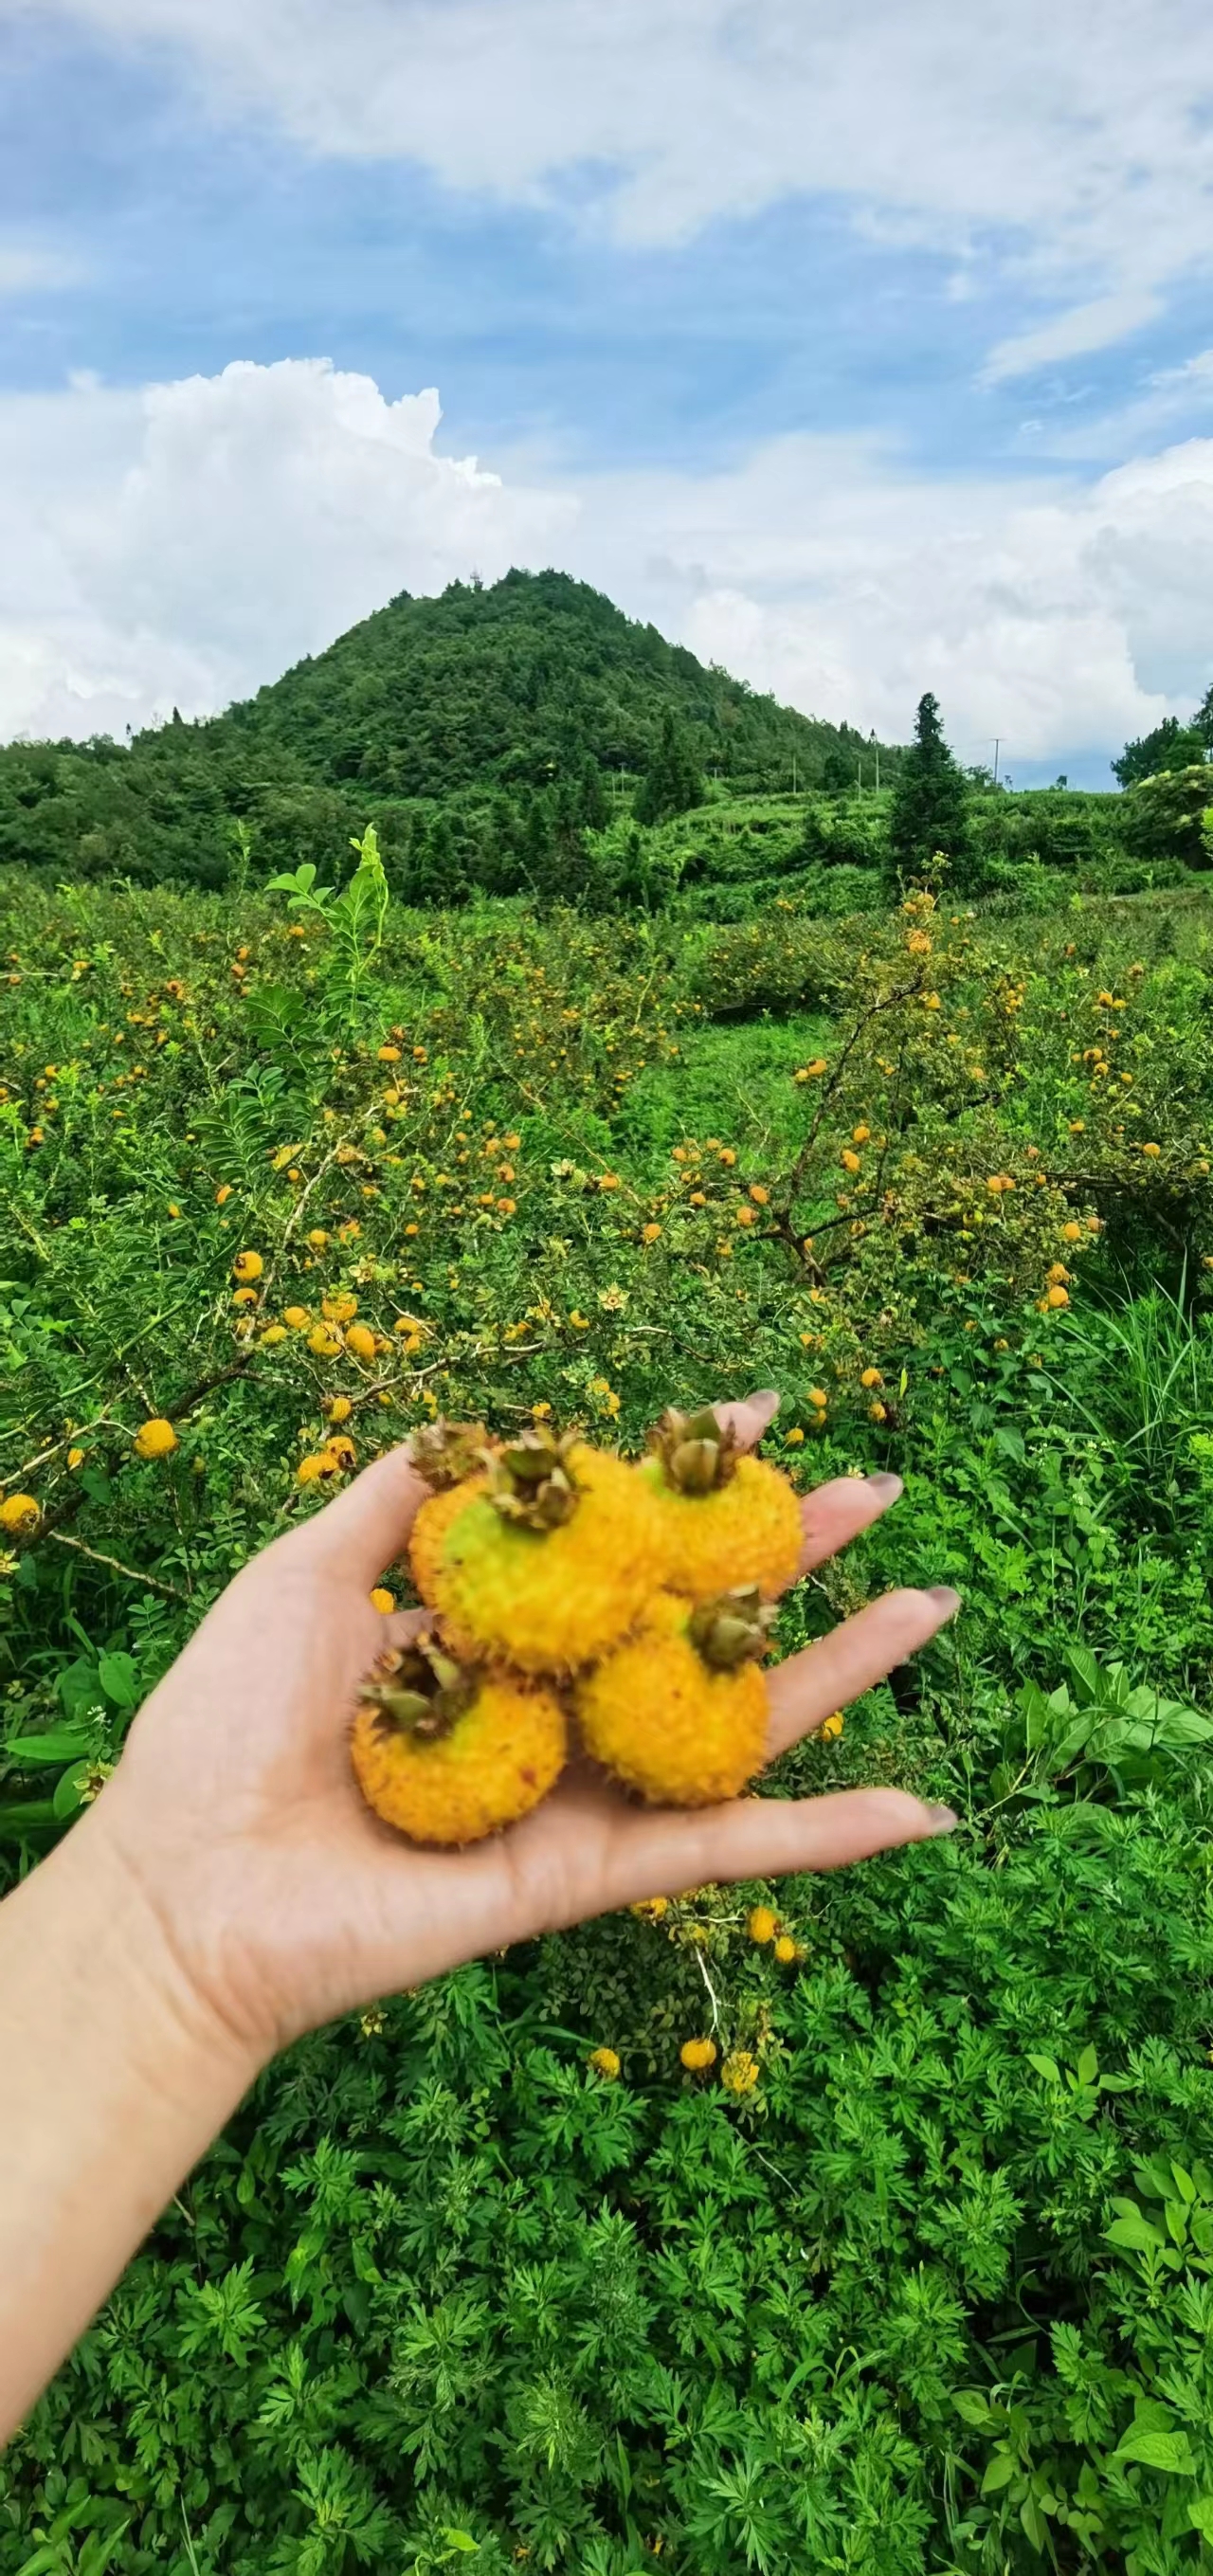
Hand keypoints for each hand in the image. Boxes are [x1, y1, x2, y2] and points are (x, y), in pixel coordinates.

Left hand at [91, 1390, 957, 2064]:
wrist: (187, 1886)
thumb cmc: (223, 1726)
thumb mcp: (305, 1572)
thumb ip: (399, 1500)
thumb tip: (477, 1424)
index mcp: (492, 1635)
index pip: (615, 1540)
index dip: (687, 1476)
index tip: (763, 1411)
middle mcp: (552, 1709)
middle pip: (699, 1621)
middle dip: (791, 1556)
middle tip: (879, 1491)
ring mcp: (579, 1793)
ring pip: (739, 1725)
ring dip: (844, 1673)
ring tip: (929, 1606)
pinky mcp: (587, 1875)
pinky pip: (722, 1849)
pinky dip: (825, 1840)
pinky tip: (917, 1813)